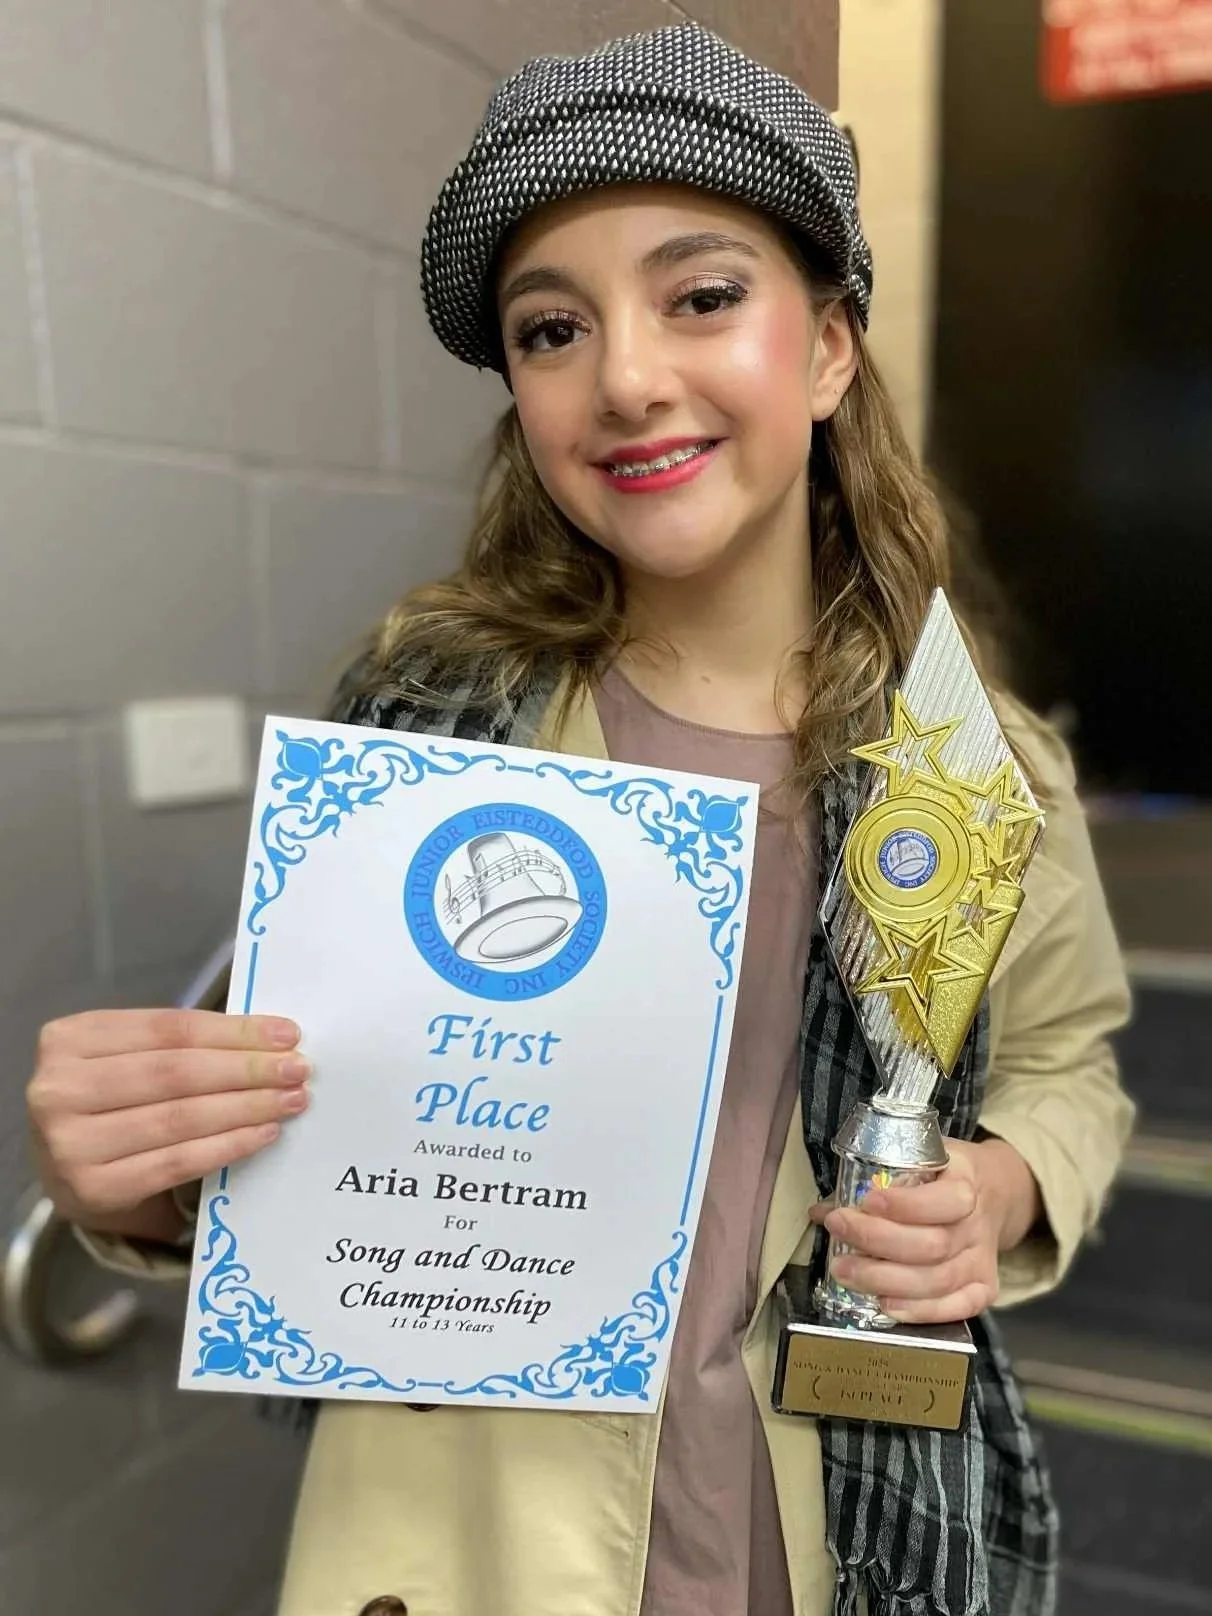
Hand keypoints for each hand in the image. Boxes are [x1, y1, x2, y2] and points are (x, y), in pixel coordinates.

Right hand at [26, 1008, 310, 1237]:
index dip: (232, 1030)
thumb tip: (271, 1039)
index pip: (168, 1029)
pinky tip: (263, 1133)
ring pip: (179, 1117)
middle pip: (175, 1072)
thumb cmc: (109, 1102)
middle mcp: (59, 1089)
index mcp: (69, 1039)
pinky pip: (177, 1162)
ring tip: (289, 1100)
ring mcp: (71, 1143)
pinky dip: (227, 1145)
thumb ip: (180, 1045)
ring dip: (246, 1107)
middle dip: (246, 1068)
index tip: (285, 1033)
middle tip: (297, 1069)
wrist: (66, 1172)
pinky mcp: (94, 1189)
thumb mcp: (127, 1058)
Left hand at [808, 1138, 1041, 1324]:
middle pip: (932, 1246)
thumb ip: (874, 1182)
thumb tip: (821, 1211)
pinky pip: (956, 1308)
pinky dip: (919, 1311)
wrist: (993, 1194)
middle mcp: (977, 1225)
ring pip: (937, 1281)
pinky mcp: (984, 1289)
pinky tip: (885, 1304)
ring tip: (844, 1271)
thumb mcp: (919, 1161)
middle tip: (838, 1230)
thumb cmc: (943, 1177)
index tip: (866, 1202)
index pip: (943, 1201)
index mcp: (966, 1183)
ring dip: (885, 1279)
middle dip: (878, 1241)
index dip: (904, 1206)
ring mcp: (982, 1260)